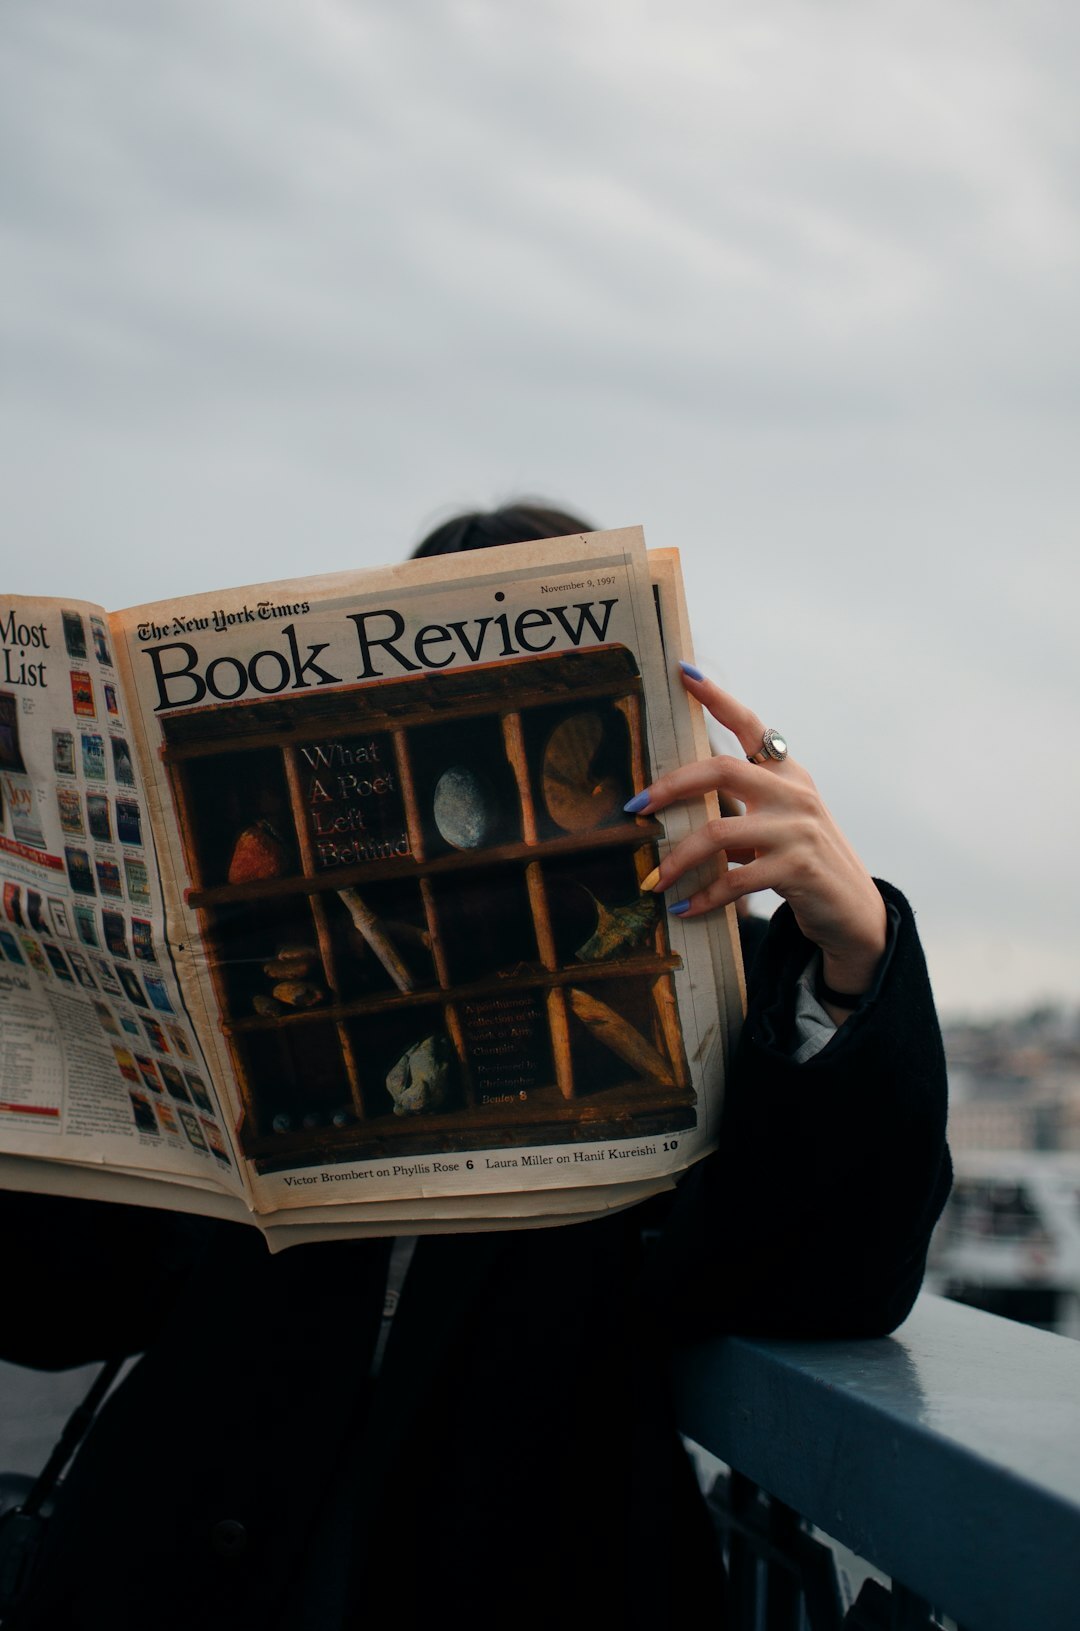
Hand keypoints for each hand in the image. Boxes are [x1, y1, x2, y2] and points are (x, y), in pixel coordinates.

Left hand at [632, 665, 887, 1009]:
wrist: (851, 910)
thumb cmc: (802, 862)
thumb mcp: (777, 824)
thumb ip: (740, 807)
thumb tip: (673, 804)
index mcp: (787, 774)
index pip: (751, 725)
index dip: (717, 698)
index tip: (684, 672)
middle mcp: (794, 792)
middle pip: (721, 770)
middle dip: (670, 787)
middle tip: (636, 807)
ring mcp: (797, 829)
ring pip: (717, 833)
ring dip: (677, 860)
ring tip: (653, 881)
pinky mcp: (797, 868)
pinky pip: (733, 880)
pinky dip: (703, 897)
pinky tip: (683, 910)